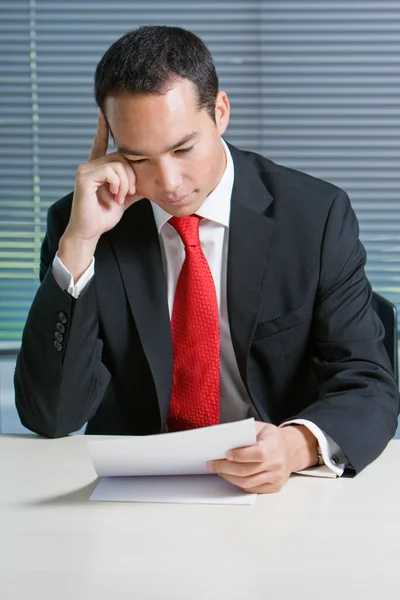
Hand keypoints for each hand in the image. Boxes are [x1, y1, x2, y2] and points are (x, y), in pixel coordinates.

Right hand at [66, 110, 143, 242]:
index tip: (104, 111)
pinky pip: (110, 170)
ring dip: (126, 182)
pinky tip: (116, 196)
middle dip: (132, 176)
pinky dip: (118, 184)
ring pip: (118, 163)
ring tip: (121, 197)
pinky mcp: (84, 176)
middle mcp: (91, 165)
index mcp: (99, 168)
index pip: (102, 142)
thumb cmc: (105, 216)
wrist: (91, 232)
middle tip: (129, 193)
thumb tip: (152, 178)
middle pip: (122, 155)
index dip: (104, 127)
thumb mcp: (126, 197)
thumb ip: (136, 184)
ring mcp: (85, 169)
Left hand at [207, 422, 318, 493]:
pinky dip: (238, 483)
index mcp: (274, 444)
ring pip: (247, 482)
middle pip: (248, 470)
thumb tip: (222, 438)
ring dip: (229, 477)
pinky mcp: (274, 487)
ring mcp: (277, 477)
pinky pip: (252, 489)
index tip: (226, 453)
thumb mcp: (260, 427)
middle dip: (225, 468)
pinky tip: (230, 476)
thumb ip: (244, 431)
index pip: (258, 453)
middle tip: (212, 464)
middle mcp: (277, 462)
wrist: (291, 449)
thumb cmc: (271, 437)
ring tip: (218, 470)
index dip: (240, 455)